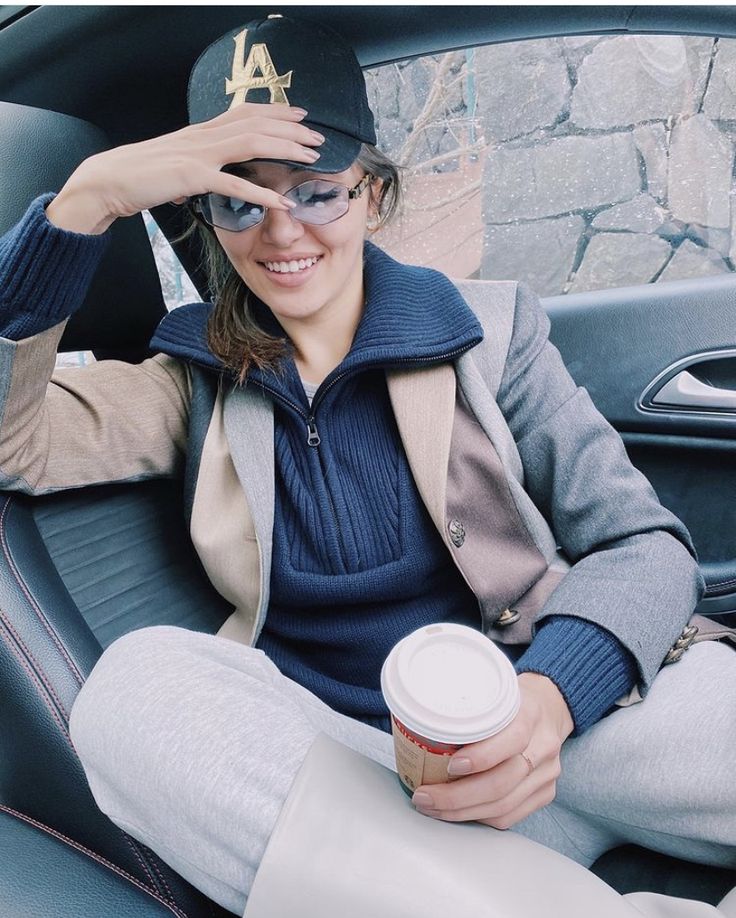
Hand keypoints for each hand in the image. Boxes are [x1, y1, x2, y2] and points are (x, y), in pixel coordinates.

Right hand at [46, 103, 323, 232]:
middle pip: (256, 123)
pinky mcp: (192, 177)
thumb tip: (197, 186)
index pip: (244, 113)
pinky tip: (282, 202)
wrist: (108, 181)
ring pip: (251, 143)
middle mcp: (202, 137)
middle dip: (291, 128)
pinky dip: (261, 193)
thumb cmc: (139, 177)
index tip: (300, 114)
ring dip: (285, 148)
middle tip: (318, 137)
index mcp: (200, 133)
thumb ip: (191, 172)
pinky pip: (233, 185)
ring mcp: (198, 155)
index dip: (275, 111)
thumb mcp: (173, 169)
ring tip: (311, 158)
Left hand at [412, 673, 573, 828]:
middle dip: (457, 797)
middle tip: (425, 796)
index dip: (481, 757)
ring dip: (462, 812)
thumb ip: (470, 709)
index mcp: (530, 714)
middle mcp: (543, 747)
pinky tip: (458, 812)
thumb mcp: (494, 692)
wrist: (550, 707)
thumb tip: (420, 725)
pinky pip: (510, 816)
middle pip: (502, 783)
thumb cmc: (513, 700)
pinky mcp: (545, 793)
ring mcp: (547, 774)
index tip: (451, 765)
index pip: (511, 740)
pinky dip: (480, 817)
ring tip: (433, 807)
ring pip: (504, 805)